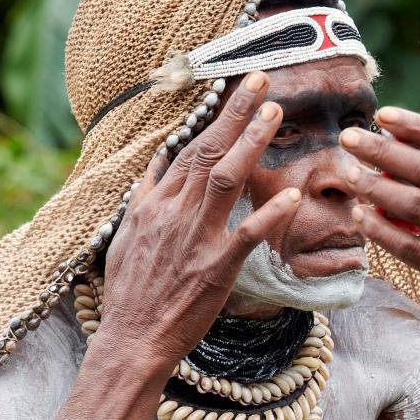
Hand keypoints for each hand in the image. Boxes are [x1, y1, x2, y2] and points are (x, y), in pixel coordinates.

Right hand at [98, 72, 299, 367]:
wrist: (132, 340)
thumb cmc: (131, 293)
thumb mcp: (125, 237)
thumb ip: (144, 199)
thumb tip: (154, 166)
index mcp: (154, 205)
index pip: (188, 151)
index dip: (215, 118)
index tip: (235, 92)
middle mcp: (174, 214)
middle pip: (208, 151)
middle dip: (235, 113)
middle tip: (261, 80)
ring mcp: (195, 239)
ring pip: (225, 179)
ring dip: (251, 143)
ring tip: (273, 113)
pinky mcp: (215, 268)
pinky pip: (247, 235)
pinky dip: (270, 214)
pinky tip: (293, 196)